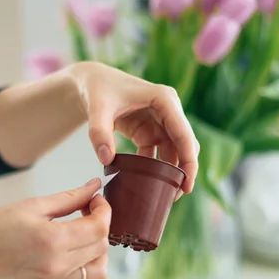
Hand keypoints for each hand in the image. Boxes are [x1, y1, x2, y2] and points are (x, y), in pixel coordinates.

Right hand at [0, 179, 109, 278]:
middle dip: (101, 225)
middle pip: (101, 247)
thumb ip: (70, 197)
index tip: (95, 199)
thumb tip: (95, 186)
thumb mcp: (33, 205)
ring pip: (99, 272)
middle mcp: (57, 265)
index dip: (104, 209)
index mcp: (53, 240)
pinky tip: (74, 257)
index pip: (98, 227)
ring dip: (99, 252)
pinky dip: (86, 274)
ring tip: (83, 236)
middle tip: (87, 211)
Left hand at [70, 62, 199, 193]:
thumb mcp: (97, 108)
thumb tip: (107, 159)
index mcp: (164, 100)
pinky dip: (155, 169)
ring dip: (171, 171)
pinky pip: (159, 153)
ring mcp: (160, 121)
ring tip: (166, 195)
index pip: (183, 133)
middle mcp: (168, 110)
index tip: (187, 184)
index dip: (189, 159)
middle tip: (178, 195)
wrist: (90, 83)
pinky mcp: (150, 130)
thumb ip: (99, 132)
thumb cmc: (97, 90)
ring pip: (175, 151)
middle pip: (185, 144)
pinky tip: (148, 184)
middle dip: (184, 170)